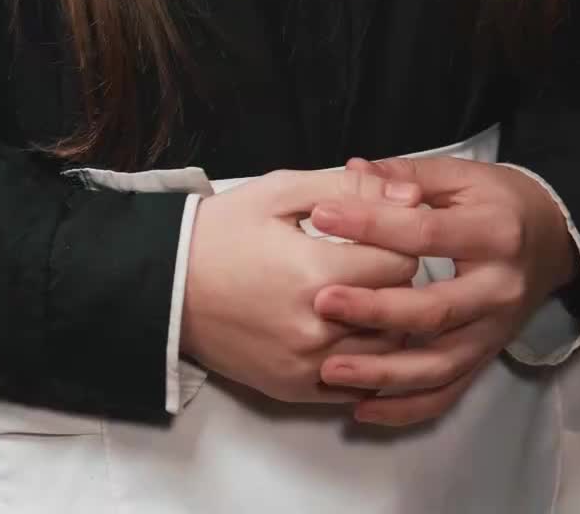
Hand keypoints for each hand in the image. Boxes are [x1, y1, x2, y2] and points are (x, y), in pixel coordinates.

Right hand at [179, 163, 421, 404]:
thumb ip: (350, 190)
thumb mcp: (281, 191)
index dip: (400, 240)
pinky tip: (349, 329)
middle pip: (399, 306)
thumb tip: (411, 195)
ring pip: (386, 349)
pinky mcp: (296, 388)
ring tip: (363, 292)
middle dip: (395, 278)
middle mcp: (316, 327)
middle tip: (373, 258)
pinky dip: (364, 358)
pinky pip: (357, 383)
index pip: (402, 261)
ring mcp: (307, 365)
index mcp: (316, 271)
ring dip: (385, 320)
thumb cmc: (223, 232)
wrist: (167, 284)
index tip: (382, 231)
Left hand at [307, 152, 579, 425]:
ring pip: (438, 365)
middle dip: (374, 309)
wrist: (554, 240)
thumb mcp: (461, 176)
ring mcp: (494, 332)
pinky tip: (362, 407)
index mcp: (493, 233)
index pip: (425, 234)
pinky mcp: (487, 358)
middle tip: (322, 302)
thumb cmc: (499, 200)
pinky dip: (405, 408)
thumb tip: (352, 171)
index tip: (322, 218)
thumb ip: (407, 175)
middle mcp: (497, 290)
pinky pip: (447, 394)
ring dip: (383, 372)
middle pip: (433, 310)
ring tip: (330, 369)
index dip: (372, 225)